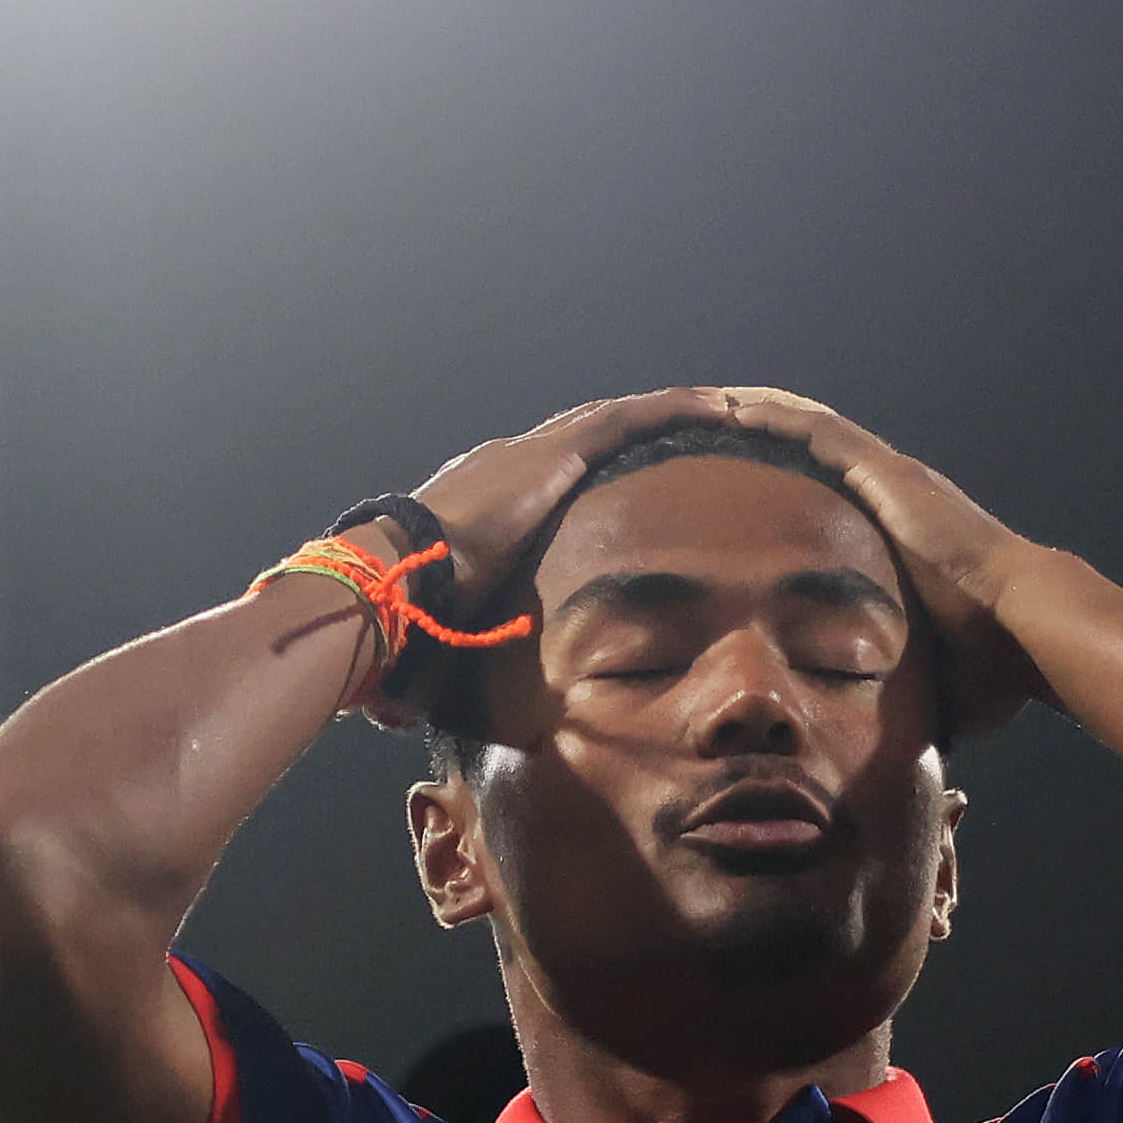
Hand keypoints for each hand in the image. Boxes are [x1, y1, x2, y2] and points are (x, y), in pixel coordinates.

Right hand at [266, 387, 738, 726]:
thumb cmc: (414, 611)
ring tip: (725, 408)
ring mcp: (535, 451)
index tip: (624, 483)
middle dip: (637, 431)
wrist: (398, 573)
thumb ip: (447, 648)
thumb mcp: (447, 627)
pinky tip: (721, 407)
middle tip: (690, 428)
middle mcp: (510, 462)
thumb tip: (405, 716)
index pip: (548, 479)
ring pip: (617, 420)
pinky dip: (677, 411)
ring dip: (671, 414)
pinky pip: (633, 420)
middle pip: (589, 437)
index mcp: (487, 501)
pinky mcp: (560, 451)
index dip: (587, 474)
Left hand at [707, 387, 1049, 735]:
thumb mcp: (938, 679)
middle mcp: (901, 499)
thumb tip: (906, 753)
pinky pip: (815, 429)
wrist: (1027, 626)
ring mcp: (894, 480)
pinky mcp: (885, 471)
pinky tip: (732, 407)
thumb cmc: (996, 663)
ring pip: (812, 431)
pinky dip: (773, 416)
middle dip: (772, 442)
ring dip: (763, 419)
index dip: (800, 495)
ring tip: (713, 409)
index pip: (845, 506)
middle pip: (821, 456)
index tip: (759, 500)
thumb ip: (913, 699)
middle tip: (720, 436)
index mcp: (910, 541)